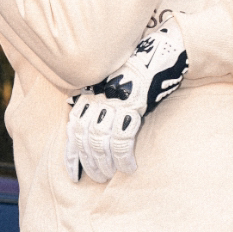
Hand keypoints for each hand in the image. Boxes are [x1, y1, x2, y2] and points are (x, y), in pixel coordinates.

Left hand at [66, 20, 187, 182]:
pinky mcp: (131, 104)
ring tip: (110, 175)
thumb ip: (100, 106)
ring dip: (104, 163)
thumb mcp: (113, 88)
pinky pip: (121, 138)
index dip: (72, 154)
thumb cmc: (138, 74)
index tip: (73, 175)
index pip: (73, 128)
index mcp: (89, 94)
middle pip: (85, 137)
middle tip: (98, 178)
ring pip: (99, 140)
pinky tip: (129, 167)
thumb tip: (88, 131)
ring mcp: (113, 100)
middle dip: (89, 162)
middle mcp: (97, 97)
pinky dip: (123, 156)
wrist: (160, 53)